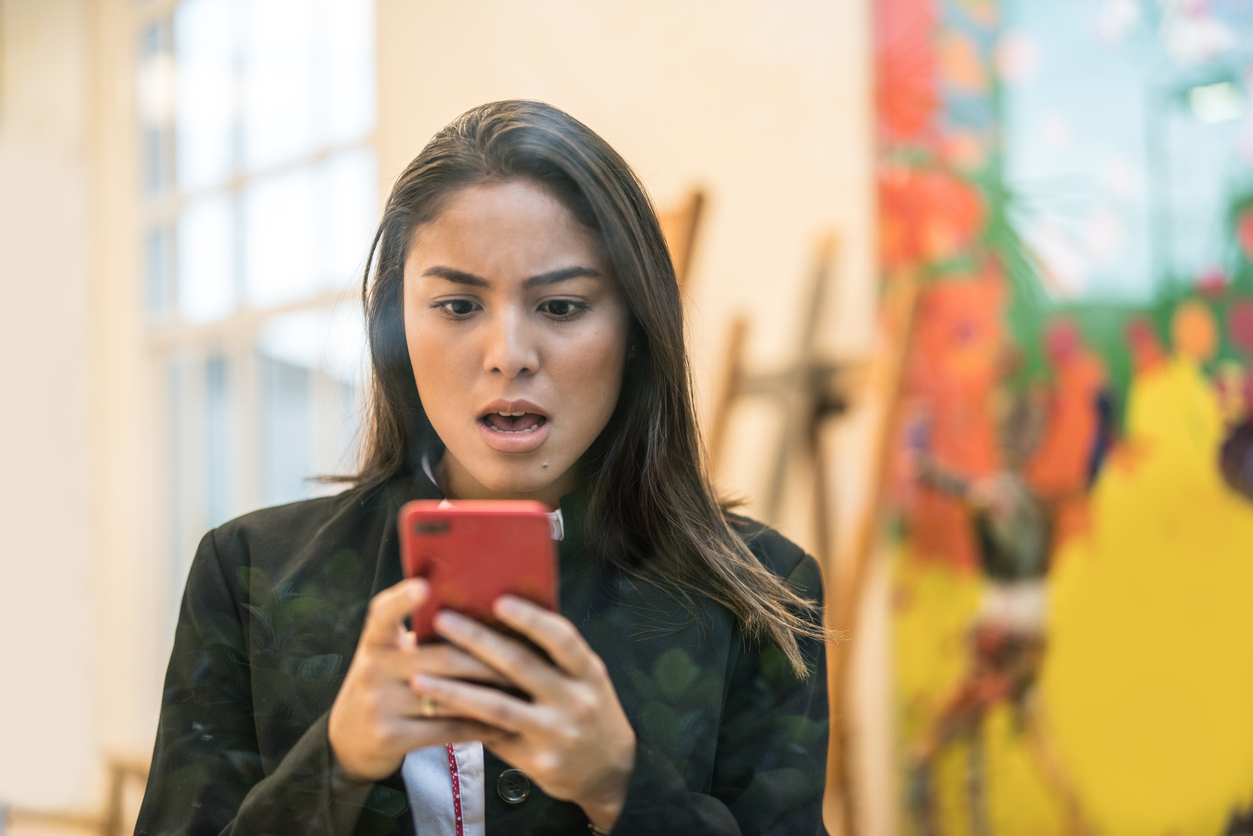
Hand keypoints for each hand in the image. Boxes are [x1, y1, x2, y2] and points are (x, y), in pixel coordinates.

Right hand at [328, 578, 509, 781]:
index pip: (383, 612)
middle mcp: (373, 668)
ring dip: (489, 693)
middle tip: (524, 656)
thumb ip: (418, 637)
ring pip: (447, 694)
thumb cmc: (386, 686)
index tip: (425, 585)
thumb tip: (480, 613)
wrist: (350, 741)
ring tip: (522, 689)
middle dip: (487, 658)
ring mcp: (379, 704)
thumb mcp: (389, 655)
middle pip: (440, 657)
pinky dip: (478, 725)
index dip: (404, 598)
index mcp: (375, 641)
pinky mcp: (390, 736)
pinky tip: (502, 723)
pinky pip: (446, 729)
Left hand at [412, 596, 636, 830]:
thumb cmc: (589, 708)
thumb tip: (501, 615)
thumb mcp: (586, 677)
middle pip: (521, 666)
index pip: (562, 639)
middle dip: (477, 641)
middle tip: (442, 620)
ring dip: (454, 690)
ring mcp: (555, 733)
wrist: (610, 771)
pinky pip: (491, 736)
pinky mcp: (536, 760)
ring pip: (497, 707)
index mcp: (589, 672)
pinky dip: (462, 721)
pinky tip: (435, 711)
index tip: (498, 600)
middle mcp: (575, 701)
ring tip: (420, 677)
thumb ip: (555, 654)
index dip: (530, 619)